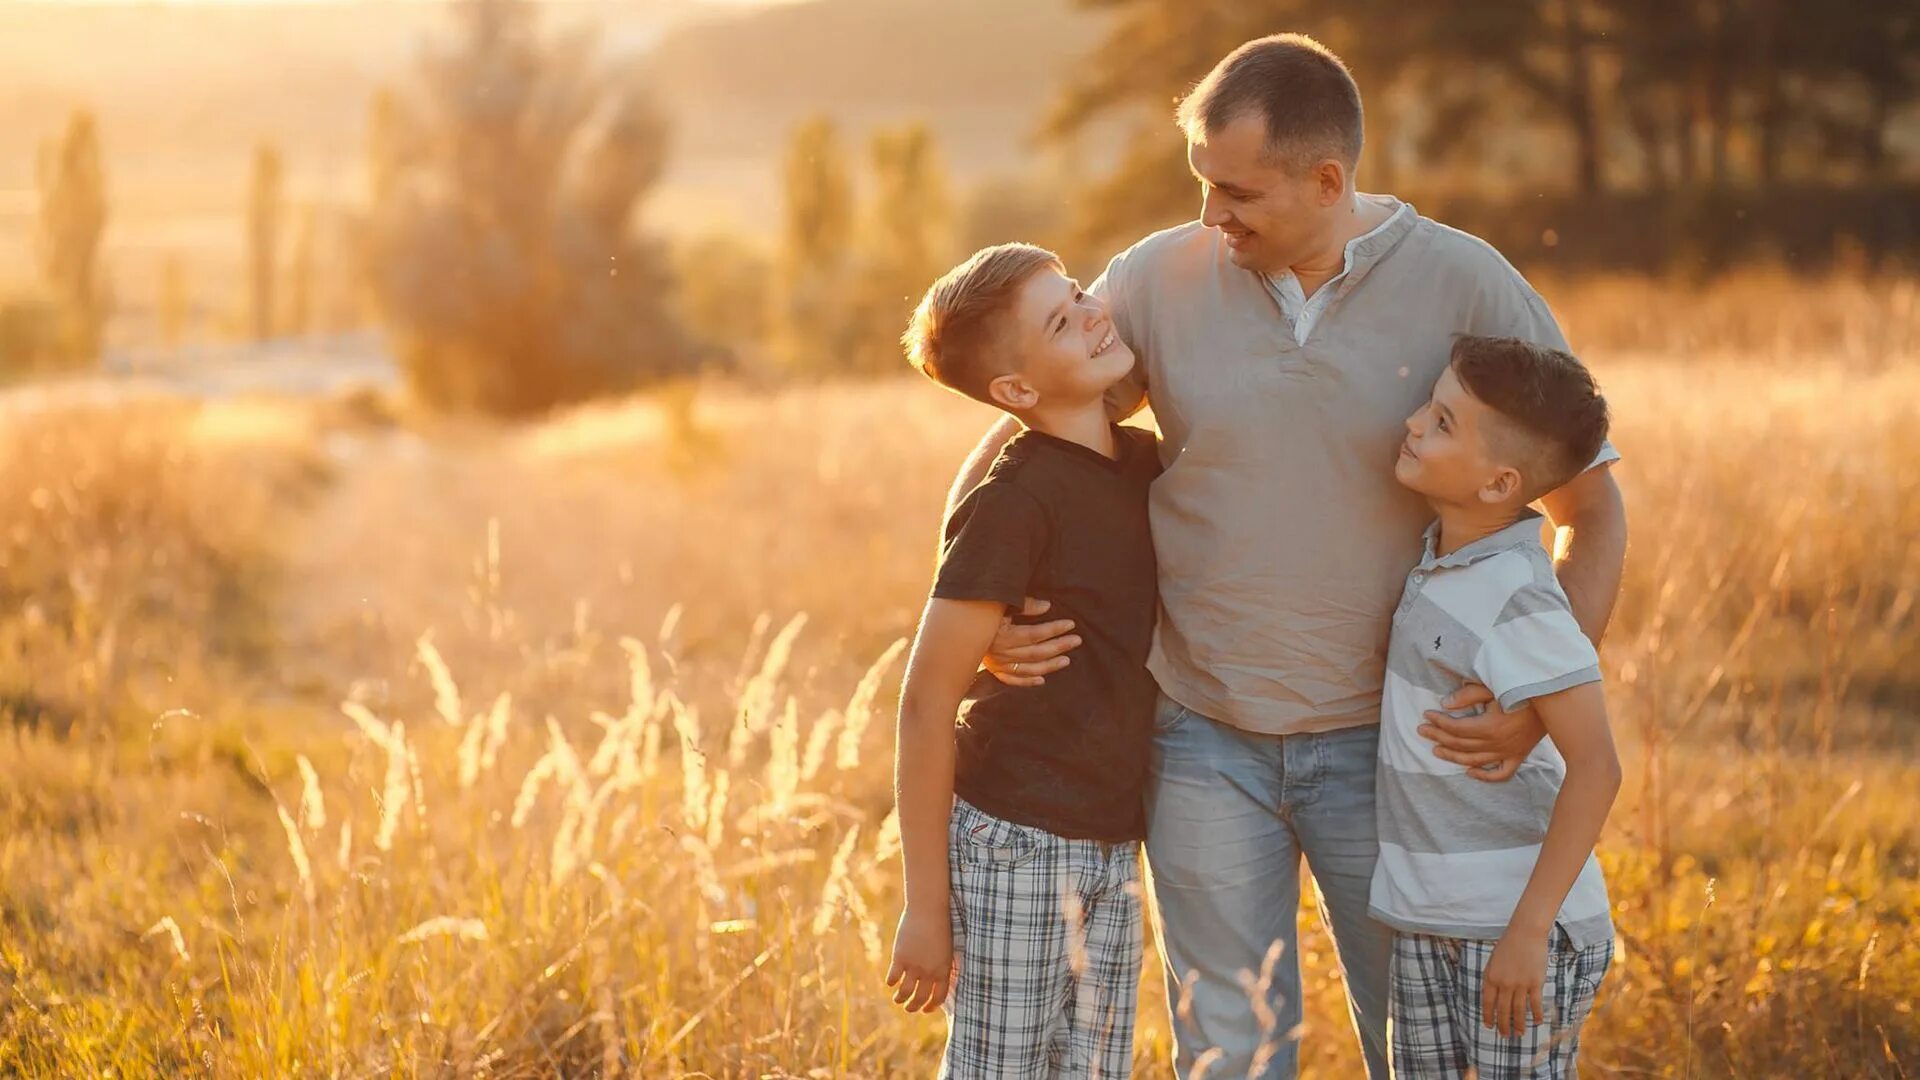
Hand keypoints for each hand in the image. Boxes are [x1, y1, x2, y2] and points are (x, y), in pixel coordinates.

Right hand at [885, 905, 953, 1013]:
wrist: (928, 909)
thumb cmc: (940, 926)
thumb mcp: (946, 949)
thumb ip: (941, 966)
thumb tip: (936, 980)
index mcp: (943, 970)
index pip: (938, 997)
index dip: (931, 1007)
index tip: (926, 1010)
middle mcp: (929, 972)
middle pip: (920, 998)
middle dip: (914, 1007)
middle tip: (909, 1009)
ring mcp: (914, 966)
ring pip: (904, 992)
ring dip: (900, 999)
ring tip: (897, 1000)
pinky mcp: (900, 958)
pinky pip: (893, 977)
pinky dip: (891, 982)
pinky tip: (890, 982)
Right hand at [981, 598, 1079, 686]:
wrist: (952, 629)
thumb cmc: (980, 611)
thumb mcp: (998, 604)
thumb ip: (1022, 604)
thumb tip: (1047, 606)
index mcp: (1001, 635)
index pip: (1034, 634)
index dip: (1054, 629)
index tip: (1071, 624)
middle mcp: (1000, 653)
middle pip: (1035, 652)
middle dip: (1058, 646)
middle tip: (1077, 640)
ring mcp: (997, 664)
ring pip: (1028, 669)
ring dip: (1049, 665)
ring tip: (1067, 659)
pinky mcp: (993, 670)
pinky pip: (1012, 680)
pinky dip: (1028, 681)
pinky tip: (1043, 680)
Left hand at [1419, 683, 1544, 781]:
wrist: (1557, 704)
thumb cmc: (1523, 690)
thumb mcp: (1495, 687)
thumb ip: (1469, 695)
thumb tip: (1445, 704)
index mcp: (1490, 726)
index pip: (1456, 728)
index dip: (1438, 722)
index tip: (1426, 715)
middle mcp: (1497, 744)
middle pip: (1460, 744)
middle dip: (1438, 737)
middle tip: (1422, 731)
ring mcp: (1508, 753)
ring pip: (1474, 761)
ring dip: (1453, 756)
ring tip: (1436, 750)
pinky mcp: (1518, 756)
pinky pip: (1500, 774)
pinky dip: (1484, 775)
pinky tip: (1470, 771)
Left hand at [1482, 928, 1548, 1036]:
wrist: (1525, 934)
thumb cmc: (1508, 946)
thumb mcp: (1493, 962)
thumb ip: (1492, 979)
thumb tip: (1493, 997)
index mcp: (1491, 977)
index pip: (1487, 1002)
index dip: (1488, 1016)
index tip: (1489, 1026)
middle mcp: (1504, 983)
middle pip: (1503, 1010)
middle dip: (1503, 1025)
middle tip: (1505, 1036)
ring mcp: (1520, 984)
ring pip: (1519, 1010)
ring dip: (1519, 1024)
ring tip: (1519, 1034)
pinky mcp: (1535, 983)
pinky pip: (1535, 1004)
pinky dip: (1536, 1014)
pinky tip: (1537, 1022)